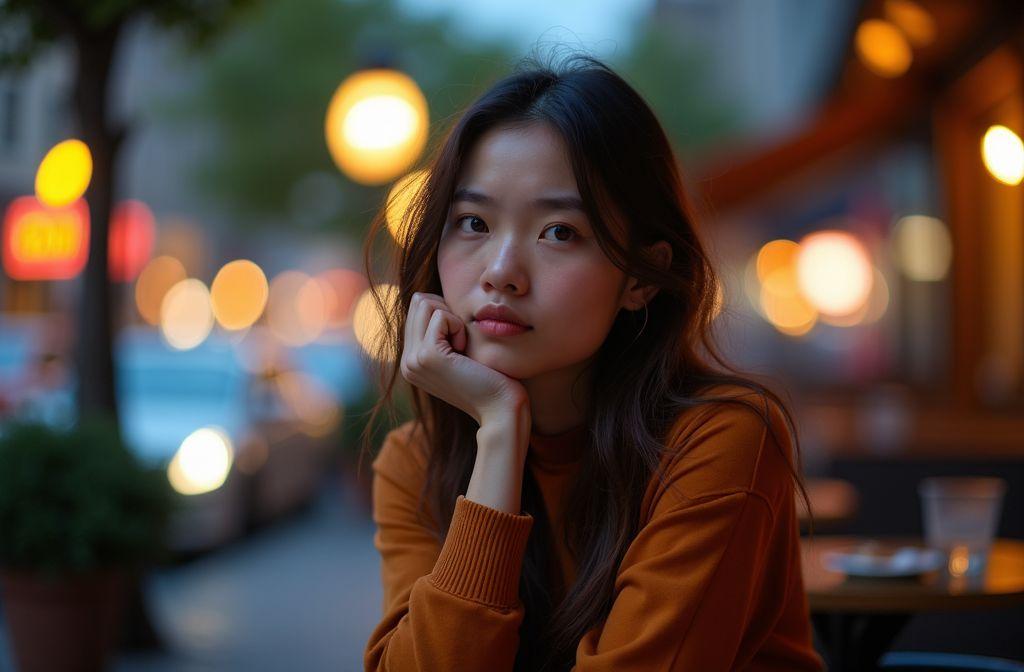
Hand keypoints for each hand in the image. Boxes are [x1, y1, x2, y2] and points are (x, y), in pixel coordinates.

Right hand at [400, 292, 527, 424]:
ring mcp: (412, 360)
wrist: (500, 409)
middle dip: (446, 312)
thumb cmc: (490, 379)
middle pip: (418, 302)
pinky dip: (458, 326)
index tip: (460, 343)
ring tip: (462, 347)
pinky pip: (440, 315)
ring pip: (424, 303)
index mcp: (411, 361)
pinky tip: (465, 351)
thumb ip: (441, 332)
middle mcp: (406, 362)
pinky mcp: (427, 356)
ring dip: (452, 318)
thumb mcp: (459, 353)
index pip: (416, 310)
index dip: (445, 314)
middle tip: (462, 343)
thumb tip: (430, 298)